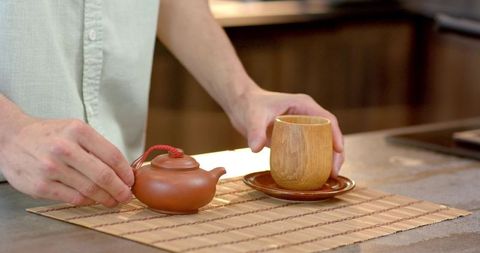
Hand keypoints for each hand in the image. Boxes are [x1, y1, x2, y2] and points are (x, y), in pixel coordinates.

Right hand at [0, 115, 133, 206]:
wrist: (11, 138)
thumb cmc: (49, 135)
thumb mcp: (74, 129)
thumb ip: (97, 146)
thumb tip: (123, 169)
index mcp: (78, 131)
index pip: (112, 155)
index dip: (126, 172)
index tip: (131, 180)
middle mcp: (65, 148)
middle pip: (103, 175)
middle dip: (120, 189)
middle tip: (126, 196)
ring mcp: (51, 168)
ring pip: (90, 190)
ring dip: (106, 198)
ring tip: (113, 200)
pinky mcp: (41, 185)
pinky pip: (73, 198)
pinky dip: (87, 201)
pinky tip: (93, 199)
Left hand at [227, 88, 344, 176]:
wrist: (241, 105)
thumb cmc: (250, 105)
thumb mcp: (253, 117)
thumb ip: (255, 132)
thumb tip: (256, 149)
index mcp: (304, 105)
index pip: (328, 119)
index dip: (336, 135)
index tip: (339, 151)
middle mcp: (306, 115)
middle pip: (329, 134)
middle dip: (336, 153)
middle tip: (334, 173)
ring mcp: (302, 126)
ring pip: (322, 143)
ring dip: (328, 159)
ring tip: (329, 178)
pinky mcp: (295, 136)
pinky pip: (310, 149)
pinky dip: (315, 161)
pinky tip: (314, 176)